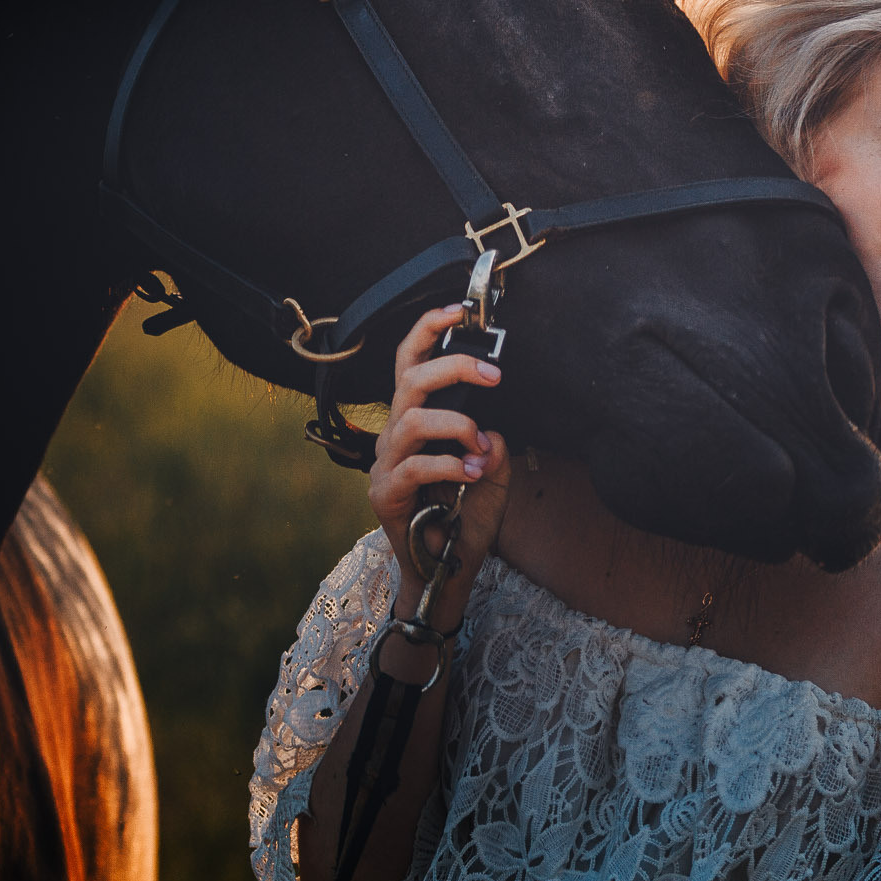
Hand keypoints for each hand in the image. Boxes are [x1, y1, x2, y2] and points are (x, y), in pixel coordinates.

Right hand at [366, 305, 510, 638]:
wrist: (445, 570)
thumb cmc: (464, 519)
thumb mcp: (493, 477)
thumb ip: (496, 450)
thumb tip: (494, 431)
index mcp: (418, 420)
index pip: (412, 362)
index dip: (428, 331)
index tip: (457, 310)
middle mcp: (397, 435)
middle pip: (410, 379)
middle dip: (454, 366)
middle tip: (494, 376)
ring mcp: (387, 463)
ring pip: (413, 420)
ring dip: (457, 425)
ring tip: (481, 445)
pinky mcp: (385, 493)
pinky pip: (416, 466)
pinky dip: (451, 466)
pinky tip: (473, 475)